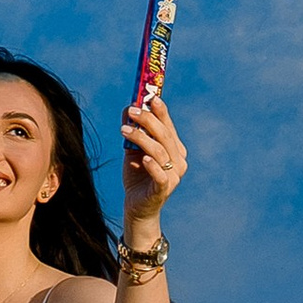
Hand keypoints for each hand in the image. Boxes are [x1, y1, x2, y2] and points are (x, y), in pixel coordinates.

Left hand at [118, 90, 187, 232]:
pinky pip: (161, 176)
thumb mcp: (133, 150)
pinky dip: (153, 166)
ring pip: (160, 152)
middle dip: (148, 120)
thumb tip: (129, 107)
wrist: (137, 206)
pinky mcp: (163, 190)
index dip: (161, 110)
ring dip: (142, 138)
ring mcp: (174, 176)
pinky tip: (143, 159)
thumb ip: (133, 130)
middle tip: (132, 111)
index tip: (150, 96)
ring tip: (124, 130)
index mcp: (174, 148)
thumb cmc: (137, 174)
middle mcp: (178, 160)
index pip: (168, 125)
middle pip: (165, 135)